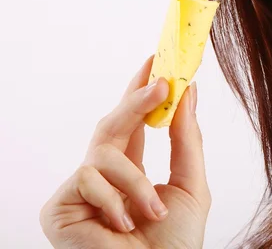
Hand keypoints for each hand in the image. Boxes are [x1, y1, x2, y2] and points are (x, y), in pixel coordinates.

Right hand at [40, 56, 210, 248]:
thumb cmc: (175, 243)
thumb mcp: (191, 184)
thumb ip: (187, 139)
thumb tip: (188, 92)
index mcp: (132, 169)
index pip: (133, 123)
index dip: (140, 92)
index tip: (153, 60)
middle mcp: (104, 175)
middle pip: (112, 124)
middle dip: (136, 100)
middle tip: (160, 80)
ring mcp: (81, 190)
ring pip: (103, 153)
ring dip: (134, 182)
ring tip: (151, 213)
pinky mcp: (60, 206)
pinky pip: (86, 178)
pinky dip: (112, 200)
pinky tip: (121, 225)